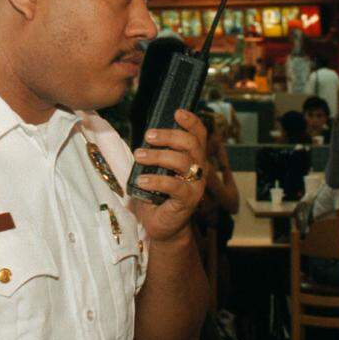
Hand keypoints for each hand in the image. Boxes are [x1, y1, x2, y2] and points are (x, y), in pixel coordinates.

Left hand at [131, 109, 208, 242]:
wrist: (162, 226)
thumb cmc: (157, 196)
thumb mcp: (156, 170)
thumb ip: (156, 154)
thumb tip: (144, 136)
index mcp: (193, 158)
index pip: (199, 135)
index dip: (191, 122)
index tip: (177, 112)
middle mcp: (198, 169)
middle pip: (192, 144)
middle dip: (169, 135)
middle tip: (148, 136)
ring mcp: (195, 185)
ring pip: (183, 161)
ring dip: (158, 155)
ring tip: (139, 156)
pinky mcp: (188, 200)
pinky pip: (174, 186)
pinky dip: (156, 180)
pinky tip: (141, 180)